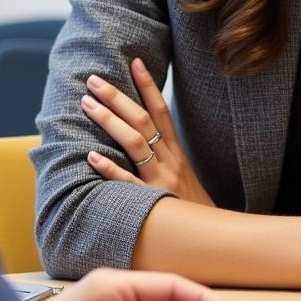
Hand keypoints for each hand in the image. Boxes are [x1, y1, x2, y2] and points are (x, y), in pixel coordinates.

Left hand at [80, 58, 214, 205]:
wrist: (213, 239)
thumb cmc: (191, 207)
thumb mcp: (181, 175)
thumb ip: (162, 156)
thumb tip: (137, 135)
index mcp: (175, 151)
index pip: (161, 110)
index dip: (148, 85)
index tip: (134, 62)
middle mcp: (169, 160)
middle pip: (142, 120)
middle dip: (116, 97)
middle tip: (93, 80)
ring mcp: (160, 180)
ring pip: (134, 143)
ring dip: (109, 120)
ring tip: (87, 104)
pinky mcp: (152, 202)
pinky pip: (128, 183)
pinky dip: (110, 169)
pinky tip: (91, 156)